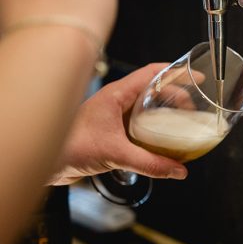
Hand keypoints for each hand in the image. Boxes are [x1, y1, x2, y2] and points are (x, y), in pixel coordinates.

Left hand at [51, 64, 188, 184]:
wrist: (46, 163)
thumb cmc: (69, 147)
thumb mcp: (116, 154)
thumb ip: (150, 163)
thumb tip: (179, 170)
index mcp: (117, 94)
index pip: (152, 73)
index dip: (176, 72)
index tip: (195, 76)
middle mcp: (117, 101)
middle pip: (154, 89)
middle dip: (176, 96)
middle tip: (193, 108)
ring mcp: (114, 115)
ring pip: (147, 107)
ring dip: (166, 113)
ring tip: (182, 124)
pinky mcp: (112, 131)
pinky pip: (139, 125)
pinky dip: (155, 129)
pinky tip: (162, 143)